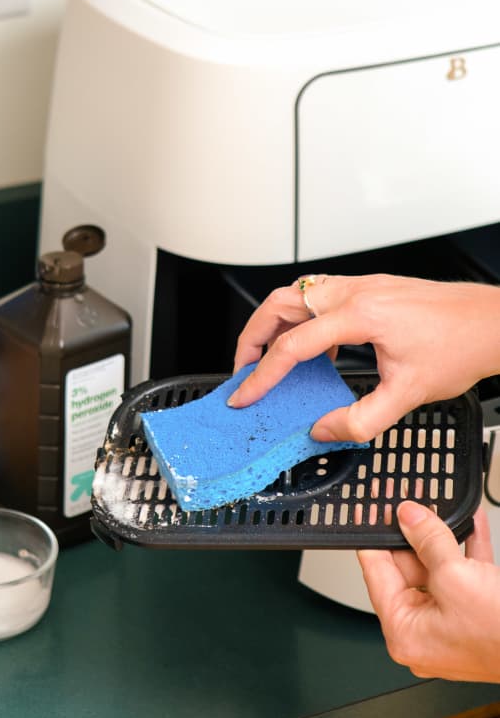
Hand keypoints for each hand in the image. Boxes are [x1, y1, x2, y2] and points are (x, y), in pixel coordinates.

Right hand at [228, 274, 499, 442]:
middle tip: (243, 368)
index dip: (263, 375)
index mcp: (359, 315)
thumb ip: (360, 419)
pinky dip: (300, 322)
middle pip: (279, 303)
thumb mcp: (408, 394)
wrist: (493, 322)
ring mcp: (360, 286)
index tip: (245, 394)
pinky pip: (317, 298)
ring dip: (273, 324)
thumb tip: (323, 430)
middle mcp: (353, 293)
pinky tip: (313, 352)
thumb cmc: (461, 345)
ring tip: (266, 358)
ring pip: (295, 295)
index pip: (292, 345)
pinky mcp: (368, 289)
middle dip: (252, 336)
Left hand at [357, 501, 499, 681]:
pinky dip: (467, 546)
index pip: (376, 572)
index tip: (368, 510)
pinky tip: (470, 519)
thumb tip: (408, 516)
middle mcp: (423, 632)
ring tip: (435, 503)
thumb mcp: (455, 576)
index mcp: (404, 632)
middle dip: (411, 530)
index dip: (372, 535)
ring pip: (437, 567)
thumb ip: (427, 541)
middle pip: (406, 567)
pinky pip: (464, 574)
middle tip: (407, 499)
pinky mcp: (476, 614)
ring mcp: (450, 624)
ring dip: (441, 535)